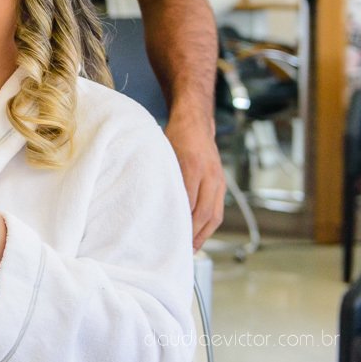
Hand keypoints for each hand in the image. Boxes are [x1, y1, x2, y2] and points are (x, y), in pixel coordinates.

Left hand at [164, 110, 224, 248]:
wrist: (195, 123)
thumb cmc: (173, 137)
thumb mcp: (162, 151)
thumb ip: (160, 174)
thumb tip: (150, 201)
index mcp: (191, 164)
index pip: (187, 200)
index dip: (180, 220)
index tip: (169, 236)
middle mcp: (208, 174)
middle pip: (203, 211)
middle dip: (192, 233)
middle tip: (179, 249)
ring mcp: (218, 179)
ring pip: (214, 214)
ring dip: (203, 234)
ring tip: (190, 249)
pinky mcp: (222, 184)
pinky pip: (218, 209)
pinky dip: (209, 225)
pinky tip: (198, 235)